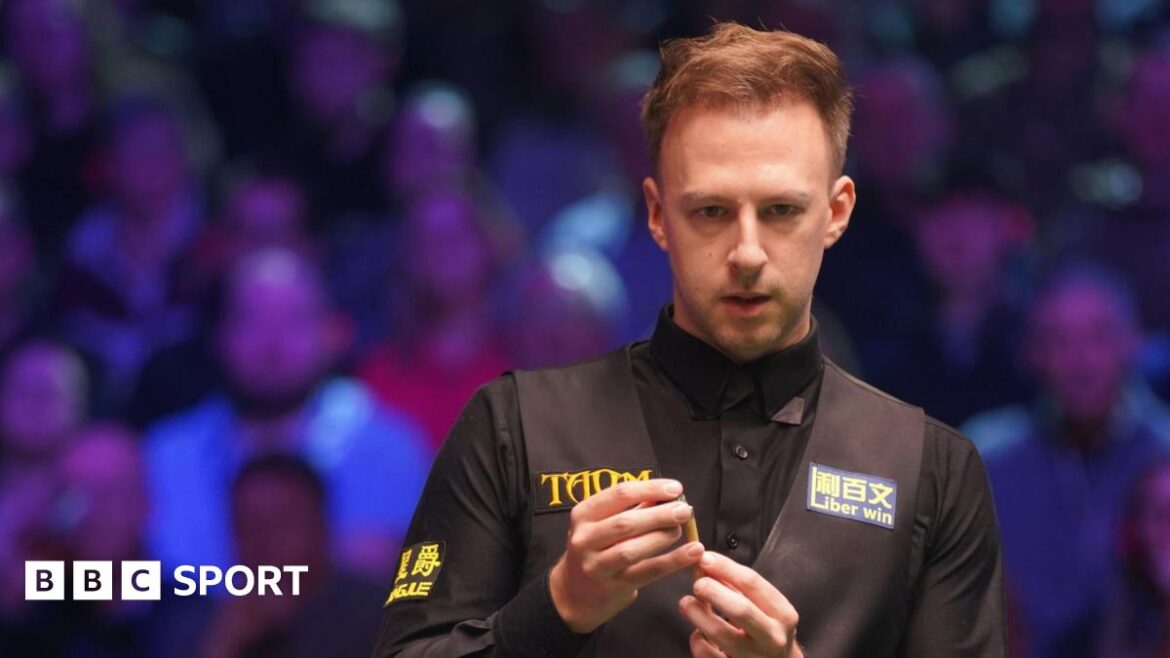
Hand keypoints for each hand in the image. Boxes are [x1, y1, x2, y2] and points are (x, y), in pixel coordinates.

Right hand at [549, 478, 703, 632]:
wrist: (574, 594)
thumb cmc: (595, 550)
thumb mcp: (602, 524)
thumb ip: (633, 508)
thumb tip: (667, 495)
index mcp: (583, 515)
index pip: (619, 495)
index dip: (650, 489)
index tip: (675, 488)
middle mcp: (585, 539)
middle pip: (626, 522)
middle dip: (660, 514)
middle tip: (684, 509)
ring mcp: (597, 565)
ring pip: (633, 549)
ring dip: (663, 536)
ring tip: (682, 529)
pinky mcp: (613, 586)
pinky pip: (647, 572)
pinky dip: (673, 561)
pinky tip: (692, 552)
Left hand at [679, 551, 801, 657]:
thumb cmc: (768, 630)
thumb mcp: (765, 607)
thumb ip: (738, 586)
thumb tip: (708, 564)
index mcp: (782, 614)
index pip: (752, 583)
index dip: (725, 568)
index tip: (706, 558)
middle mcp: (772, 637)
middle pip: (740, 609)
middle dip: (713, 591)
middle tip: (697, 583)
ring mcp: (754, 657)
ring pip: (720, 634)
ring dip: (698, 614)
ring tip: (687, 603)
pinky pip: (708, 654)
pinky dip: (697, 640)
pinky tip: (698, 632)